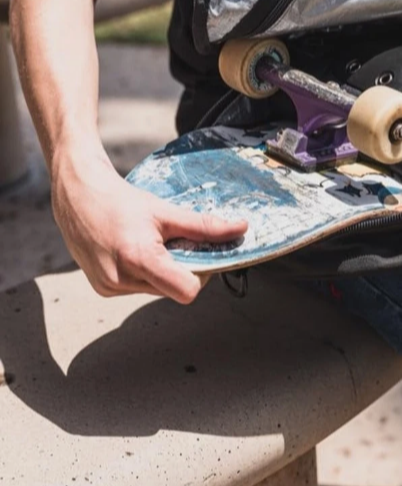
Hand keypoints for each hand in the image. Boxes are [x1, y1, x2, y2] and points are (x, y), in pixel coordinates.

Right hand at [51, 152, 247, 304]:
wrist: (77, 195)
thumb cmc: (119, 201)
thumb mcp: (165, 211)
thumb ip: (204, 226)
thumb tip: (240, 229)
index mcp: (139, 258)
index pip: (187, 291)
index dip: (200, 276)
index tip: (198, 256)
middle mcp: (121, 279)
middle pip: (172, 289)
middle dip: (179, 269)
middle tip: (171, 242)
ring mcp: (109, 287)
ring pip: (155, 290)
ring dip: (160, 271)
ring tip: (146, 243)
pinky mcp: (102, 289)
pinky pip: (137, 289)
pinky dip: (142, 273)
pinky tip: (131, 250)